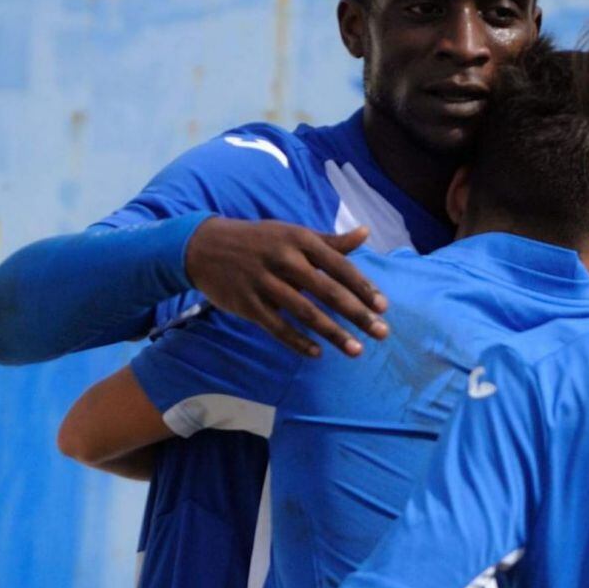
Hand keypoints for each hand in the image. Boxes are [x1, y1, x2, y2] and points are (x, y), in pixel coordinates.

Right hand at [185, 218, 388, 357]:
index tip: (384, 307)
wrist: (205, 246)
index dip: (362, 287)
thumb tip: (365, 233)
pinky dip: (298, 342)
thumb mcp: (293, 234)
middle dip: (357, 314)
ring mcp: (264, 283)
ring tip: (356, 350)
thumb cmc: (259, 240)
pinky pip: (277, 327)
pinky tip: (317, 354)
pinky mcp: (248, 304)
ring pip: (305, 312)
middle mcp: (284, 260)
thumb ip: (329, 241)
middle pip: (327, 291)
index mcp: (300, 240)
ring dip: (333, 333)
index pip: (339, 265)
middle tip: (382, 333)